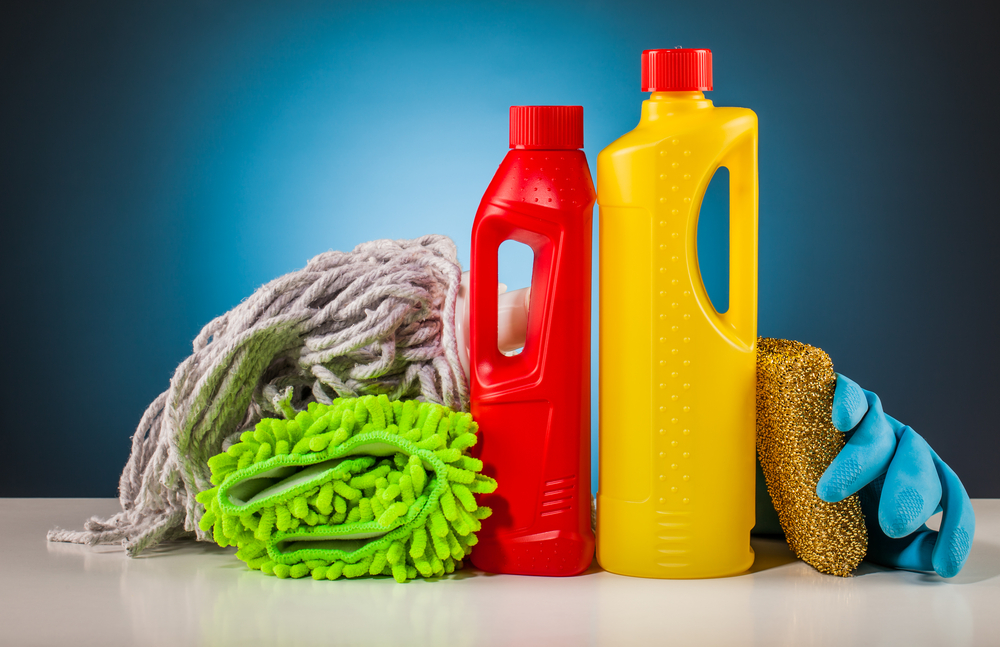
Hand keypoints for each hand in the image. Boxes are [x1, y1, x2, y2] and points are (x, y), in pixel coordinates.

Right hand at [816, 374, 974, 576]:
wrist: (772, 481)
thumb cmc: (824, 511)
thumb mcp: (869, 541)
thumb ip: (907, 550)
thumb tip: (935, 555)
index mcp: (909, 480)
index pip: (947, 496)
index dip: (953, 528)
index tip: (944, 563)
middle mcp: (894, 447)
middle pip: (918, 463)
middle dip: (909, 494)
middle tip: (892, 524)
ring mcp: (867, 420)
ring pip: (880, 433)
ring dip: (859, 463)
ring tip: (829, 492)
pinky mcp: (835, 398)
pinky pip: (849, 393)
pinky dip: (849, 403)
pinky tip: (842, 421)